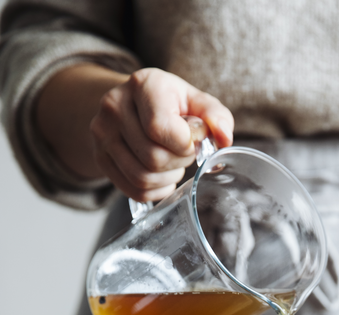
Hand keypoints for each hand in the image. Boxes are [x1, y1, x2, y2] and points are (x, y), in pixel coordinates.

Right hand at [90, 67, 233, 201]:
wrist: (133, 104)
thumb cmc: (171, 105)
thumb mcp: (197, 102)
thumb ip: (216, 117)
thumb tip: (224, 138)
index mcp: (143, 84)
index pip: (160, 128)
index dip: (184, 144)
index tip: (192, 140)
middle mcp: (114, 105)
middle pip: (152, 158)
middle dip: (178, 162)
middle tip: (183, 152)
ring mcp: (102, 133)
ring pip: (142, 177)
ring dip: (167, 178)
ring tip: (173, 163)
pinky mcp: (100, 157)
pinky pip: (133, 190)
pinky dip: (155, 191)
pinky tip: (162, 176)